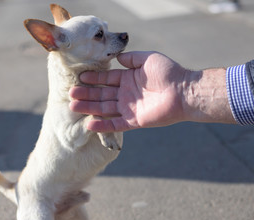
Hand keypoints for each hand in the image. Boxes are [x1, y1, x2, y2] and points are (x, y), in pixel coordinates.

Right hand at [69, 51, 189, 131]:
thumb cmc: (167, 72)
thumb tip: (118, 58)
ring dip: (89, 108)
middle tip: (71, 94)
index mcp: (128, 79)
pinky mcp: (134, 121)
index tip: (80, 77)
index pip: (107, 79)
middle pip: (102, 95)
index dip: (94, 78)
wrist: (182, 91)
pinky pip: (115, 125)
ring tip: (73, 106)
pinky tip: (89, 124)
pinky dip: (102, 126)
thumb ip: (131, 58)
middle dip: (86, 94)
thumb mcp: (147, 58)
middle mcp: (126, 94)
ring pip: (104, 109)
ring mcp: (129, 108)